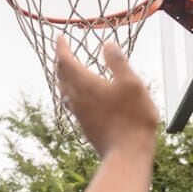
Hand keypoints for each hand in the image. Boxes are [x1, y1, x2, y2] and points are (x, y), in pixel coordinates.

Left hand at [54, 36, 158, 158]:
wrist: (127, 154)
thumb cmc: (132, 117)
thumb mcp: (131, 83)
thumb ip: (117, 62)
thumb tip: (106, 44)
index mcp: (85, 84)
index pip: (65, 61)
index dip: (61, 48)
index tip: (60, 37)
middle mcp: (77, 98)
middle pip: (61, 76)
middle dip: (61, 61)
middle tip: (63, 52)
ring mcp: (79, 114)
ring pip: (64, 91)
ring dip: (64, 78)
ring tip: (69, 72)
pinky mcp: (85, 126)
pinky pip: (71, 104)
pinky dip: (71, 93)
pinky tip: (80, 98)